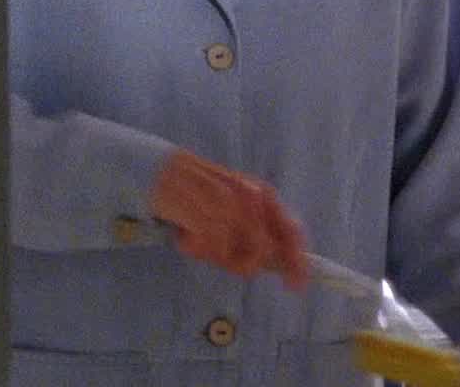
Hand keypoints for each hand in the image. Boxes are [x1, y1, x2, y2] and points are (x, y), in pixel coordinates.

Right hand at [149, 149, 307, 289]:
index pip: (291, 230)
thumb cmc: (202, 195)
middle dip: (242, 263)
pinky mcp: (200, 210)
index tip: (295, 287)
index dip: (297, 261)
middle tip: (220, 259)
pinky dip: (196, 249)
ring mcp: (225, 202)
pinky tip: (185, 236)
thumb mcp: (237, 210)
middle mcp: (250, 196)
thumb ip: (259, 235)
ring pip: (234, 254)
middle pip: (261, 250)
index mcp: (263, 194)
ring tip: (198, 242)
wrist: (162, 172)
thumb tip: (281, 265)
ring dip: (215, 256)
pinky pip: (209, 248)